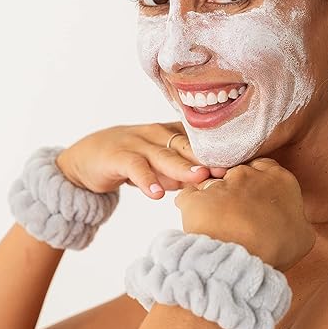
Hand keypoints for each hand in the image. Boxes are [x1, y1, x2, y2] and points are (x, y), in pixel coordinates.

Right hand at [55, 122, 227, 199]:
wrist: (86, 159)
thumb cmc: (131, 162)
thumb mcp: (160, 167)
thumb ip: (183, 174)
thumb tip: (211, 186)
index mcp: (171, 134)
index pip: (199, 143)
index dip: (219, 155)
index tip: (241, 168)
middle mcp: (157, 134)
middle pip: (186, 145)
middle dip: (207, 158)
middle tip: (228, 170)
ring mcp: (137, 142)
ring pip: (163, 154)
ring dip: (181, 166)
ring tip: (199, 178)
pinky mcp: (117, 155)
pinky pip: (135, 167)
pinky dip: (146, 180)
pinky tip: (157, 193)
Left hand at [173, 146, 315, 272]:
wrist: (238, 260)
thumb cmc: (275, 248)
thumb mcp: (304, 237)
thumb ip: (297, 220)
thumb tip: (293, 221)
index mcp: (278, 179)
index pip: (266, 168)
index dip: (261, 184)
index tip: (259, 201)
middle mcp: (247, 174)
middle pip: (238, 174)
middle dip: (236, 190)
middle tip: (239, 215)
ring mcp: (219, 183)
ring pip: (213, 185)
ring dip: (214, 200)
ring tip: (218, 225)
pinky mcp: (194, 197)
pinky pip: (188, 198)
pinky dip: (191, 209)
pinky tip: (199, 224)